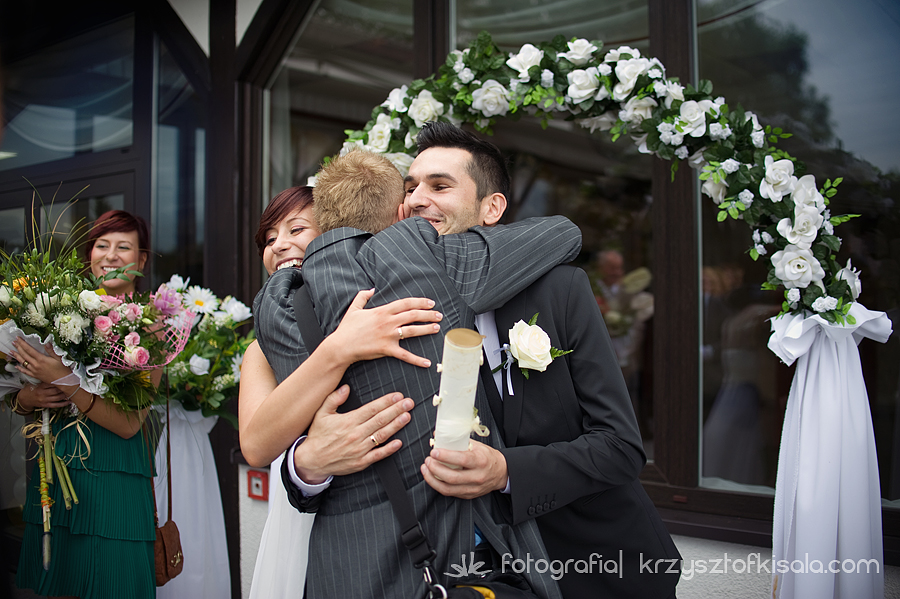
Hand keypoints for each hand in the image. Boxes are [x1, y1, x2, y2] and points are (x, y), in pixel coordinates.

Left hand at [11, 339, 73, 385]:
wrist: (63, 381)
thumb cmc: (62, 369)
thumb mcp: (59, 358)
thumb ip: (51, 350)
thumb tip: (46, 343)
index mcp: (41, 359)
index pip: (29, 350)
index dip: (23, 343)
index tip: (18, 338)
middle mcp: (36, 365)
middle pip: (24, 355)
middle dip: (18, 348)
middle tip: (14, 342)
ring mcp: (34, 371)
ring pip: (23, 362)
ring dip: (16, 356)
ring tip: (11, 351)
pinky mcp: (35, 375)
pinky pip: (25, 371)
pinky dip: (20, 368)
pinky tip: (16, 365)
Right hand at [15, 382, 70, 411]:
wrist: (24, 399)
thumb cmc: (31, 389)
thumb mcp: (36, 382)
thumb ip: (45, 379)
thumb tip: (56, 375)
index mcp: (40, 386)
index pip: (52, 383)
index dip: (60, 381)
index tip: (66, 378)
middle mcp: (42, 393)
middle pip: (56, 390)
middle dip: (64, 388)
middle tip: (71, 385)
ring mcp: (44, 400)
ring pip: (58, 397)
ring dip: (66, 395)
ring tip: (72, 392)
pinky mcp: (45, 405)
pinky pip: (56, 405)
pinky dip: (63, 403)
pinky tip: (69, 401)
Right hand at [293, 385, 413, 482]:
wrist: (311, 460)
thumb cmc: (318, 436)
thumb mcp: (321, 414)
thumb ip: (334, 399)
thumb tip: (346, 387)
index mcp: (348, 421)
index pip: (372, 409)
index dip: (386, 401)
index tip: (398, 396)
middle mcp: (356, 434)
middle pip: (380, 420)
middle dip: (397, 410)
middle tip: (409, 403)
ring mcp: (359, 449)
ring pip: (382, 435)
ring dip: (396, 425)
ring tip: (407, 417)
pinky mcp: (360, 462)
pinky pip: (378, 455)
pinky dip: (389, 449)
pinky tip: (399, 442)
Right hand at [330, 289, 441, 366]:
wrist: (341, 346)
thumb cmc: (347, 329)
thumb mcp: (354, 309)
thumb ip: (362, 296)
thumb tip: (371, 289)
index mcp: (382, 311)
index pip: (405, 303)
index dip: (420, 302)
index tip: (430, 303)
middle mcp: (388, 321)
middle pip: (413, 315)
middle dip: (428, 314)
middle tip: (439, 315)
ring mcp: (388, 335)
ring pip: (412, 330)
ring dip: (426, 329)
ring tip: (436, 328)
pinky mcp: (387, 349)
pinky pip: (405, 355)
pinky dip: (417, 359)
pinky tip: (427, 362)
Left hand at [421, 442, 508, 499]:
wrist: (501, 472)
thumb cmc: (487, 457)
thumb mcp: (478, 446)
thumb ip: (460, 441)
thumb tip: (440, 436)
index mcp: (481, 461)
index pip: (462, 459)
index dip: (445, 456)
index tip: (434, 451)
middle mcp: (477, 477)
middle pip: (452, 477)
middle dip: (436, 469)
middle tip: (428, 460)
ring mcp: (473, 488)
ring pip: (448, 488)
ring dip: (433, 479)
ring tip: (425, 469)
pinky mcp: (468, 495)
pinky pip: (450, 492)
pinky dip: (438, 485)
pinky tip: (432, 477)